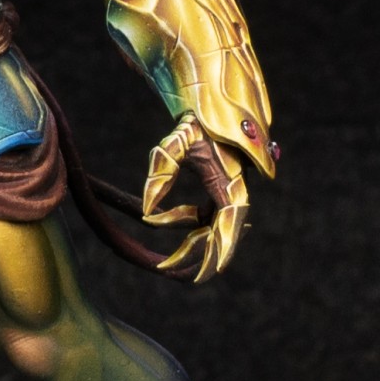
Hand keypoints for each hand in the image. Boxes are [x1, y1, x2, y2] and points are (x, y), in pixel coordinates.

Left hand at [141, 114, 248, 283]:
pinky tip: (162, 219)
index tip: (207, 271)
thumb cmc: (194, 123)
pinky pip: (202, 214)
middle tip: (177, 274)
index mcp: (231, 183)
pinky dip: (185, 221)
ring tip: (168, 260)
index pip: (229, 226)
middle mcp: (232, 191)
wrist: (206, 106)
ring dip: (192, 242)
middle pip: (220, 234)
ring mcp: (225, 191)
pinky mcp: (216, 189)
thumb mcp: (175, 144)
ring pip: (211, 226)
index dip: (220, 251)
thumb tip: (147, 213)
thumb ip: (161, 173)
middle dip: (201, 256)